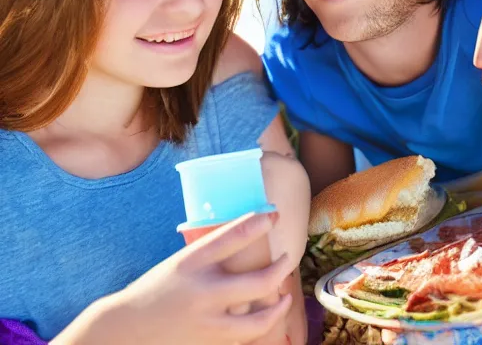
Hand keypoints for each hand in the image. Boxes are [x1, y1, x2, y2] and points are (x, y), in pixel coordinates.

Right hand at [53, 212, 292, 344]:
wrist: (128, 328)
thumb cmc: (155, 288)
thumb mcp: (179, 262)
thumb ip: (209, 256)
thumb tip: (243, 240)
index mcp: (192, 262)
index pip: (231, 237)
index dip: (257, 223)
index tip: (273, 215)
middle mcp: (203, 291)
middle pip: (258, 281)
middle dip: (281, 269)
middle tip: (288, 259)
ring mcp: (208, 322)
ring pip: (260, 320)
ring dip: (279, 306)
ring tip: (284, 295)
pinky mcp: (209, 343)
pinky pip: (246, 338)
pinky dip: (262, 328)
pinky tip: (267, 318)